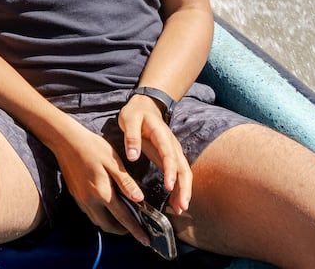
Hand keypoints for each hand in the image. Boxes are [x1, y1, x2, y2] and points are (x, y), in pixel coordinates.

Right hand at [50, 123, 149, 244]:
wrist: (66, 140)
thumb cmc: (93, 147)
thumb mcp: (114, 162)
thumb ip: (126, 183)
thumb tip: (140, 200)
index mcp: (102, 193)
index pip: (123, 218)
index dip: (136, 230)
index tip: (146, 241)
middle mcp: (90, 201)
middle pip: (108, 226)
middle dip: (122, 231)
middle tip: (135, 228)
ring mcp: (80, 199)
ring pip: (97, 221)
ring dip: (110, 224)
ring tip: (122, 218)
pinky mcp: (75, 195)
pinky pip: (90, 213)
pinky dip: (100, 216)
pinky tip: (106, 206)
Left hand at [118, 94, 191, 214]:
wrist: (145, 105)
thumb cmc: (136, 113)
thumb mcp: (129, 120)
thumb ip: (131, 137)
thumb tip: (133, 157)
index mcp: (162, 136)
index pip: (169, 156)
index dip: (171, 172)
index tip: (169, 187)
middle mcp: (172, 145)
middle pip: (183, 168)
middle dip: (184, 188)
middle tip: (181, 206)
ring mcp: (173, 152)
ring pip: (184, 173)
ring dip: (184, 191)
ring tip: (180, 209)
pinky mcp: (170, 157)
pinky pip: (178, 174)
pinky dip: (179, 188)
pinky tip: (176, 202)